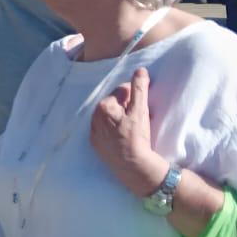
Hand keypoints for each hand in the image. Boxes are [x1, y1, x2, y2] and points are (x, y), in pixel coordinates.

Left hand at [90, 67, 168, 197]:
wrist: (132, 165)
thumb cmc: (136, 136)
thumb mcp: (140, 110)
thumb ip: (139, 88)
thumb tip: (141, 70)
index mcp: (104, 105)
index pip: (122, 91)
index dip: (135, 97)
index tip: (142, 108)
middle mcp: (94, 116)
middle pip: (115, 103)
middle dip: (127, 107)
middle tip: (139, 118)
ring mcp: (94, 130)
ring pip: (110, 116)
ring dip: (121, 117)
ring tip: (132, 128)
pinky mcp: (96, 143)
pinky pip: (105, 130)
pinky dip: (114, 129)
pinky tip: (123, 136)